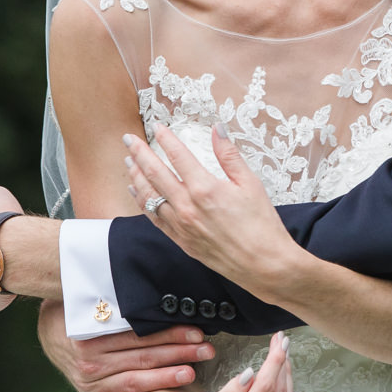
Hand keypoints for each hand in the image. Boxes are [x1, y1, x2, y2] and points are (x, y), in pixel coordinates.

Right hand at [37, 301, 215, 391]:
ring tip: (190, 374)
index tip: (195, 331)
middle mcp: (92, 359)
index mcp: (94, 333)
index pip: (140, 334)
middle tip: (205, 350)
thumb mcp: (92, 299)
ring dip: (164, 378)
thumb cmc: (76, 310)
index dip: (170, 333)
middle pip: (143, 357)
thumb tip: (149, 284)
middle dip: (178, 353)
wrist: (47, 329)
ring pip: (134, 380)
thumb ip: (118, 298)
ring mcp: (90, 380)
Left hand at [123, 127, 304, 297]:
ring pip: (149, 196)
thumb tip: (218, 129)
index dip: (165, 139)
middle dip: (140, 153)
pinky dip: (142, 202)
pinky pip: (154, 218)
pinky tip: (137, 192)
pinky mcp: (181, 241)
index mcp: (205, 188)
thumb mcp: (250, 183)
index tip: (158, 127)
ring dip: (137, 176)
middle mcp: (187, 206)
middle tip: (129, 139)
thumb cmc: (261, 226)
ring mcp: (181, 225)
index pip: (178, 155)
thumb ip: (229, 155)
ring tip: (129, 161)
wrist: (263, 264)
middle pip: (155, 173)